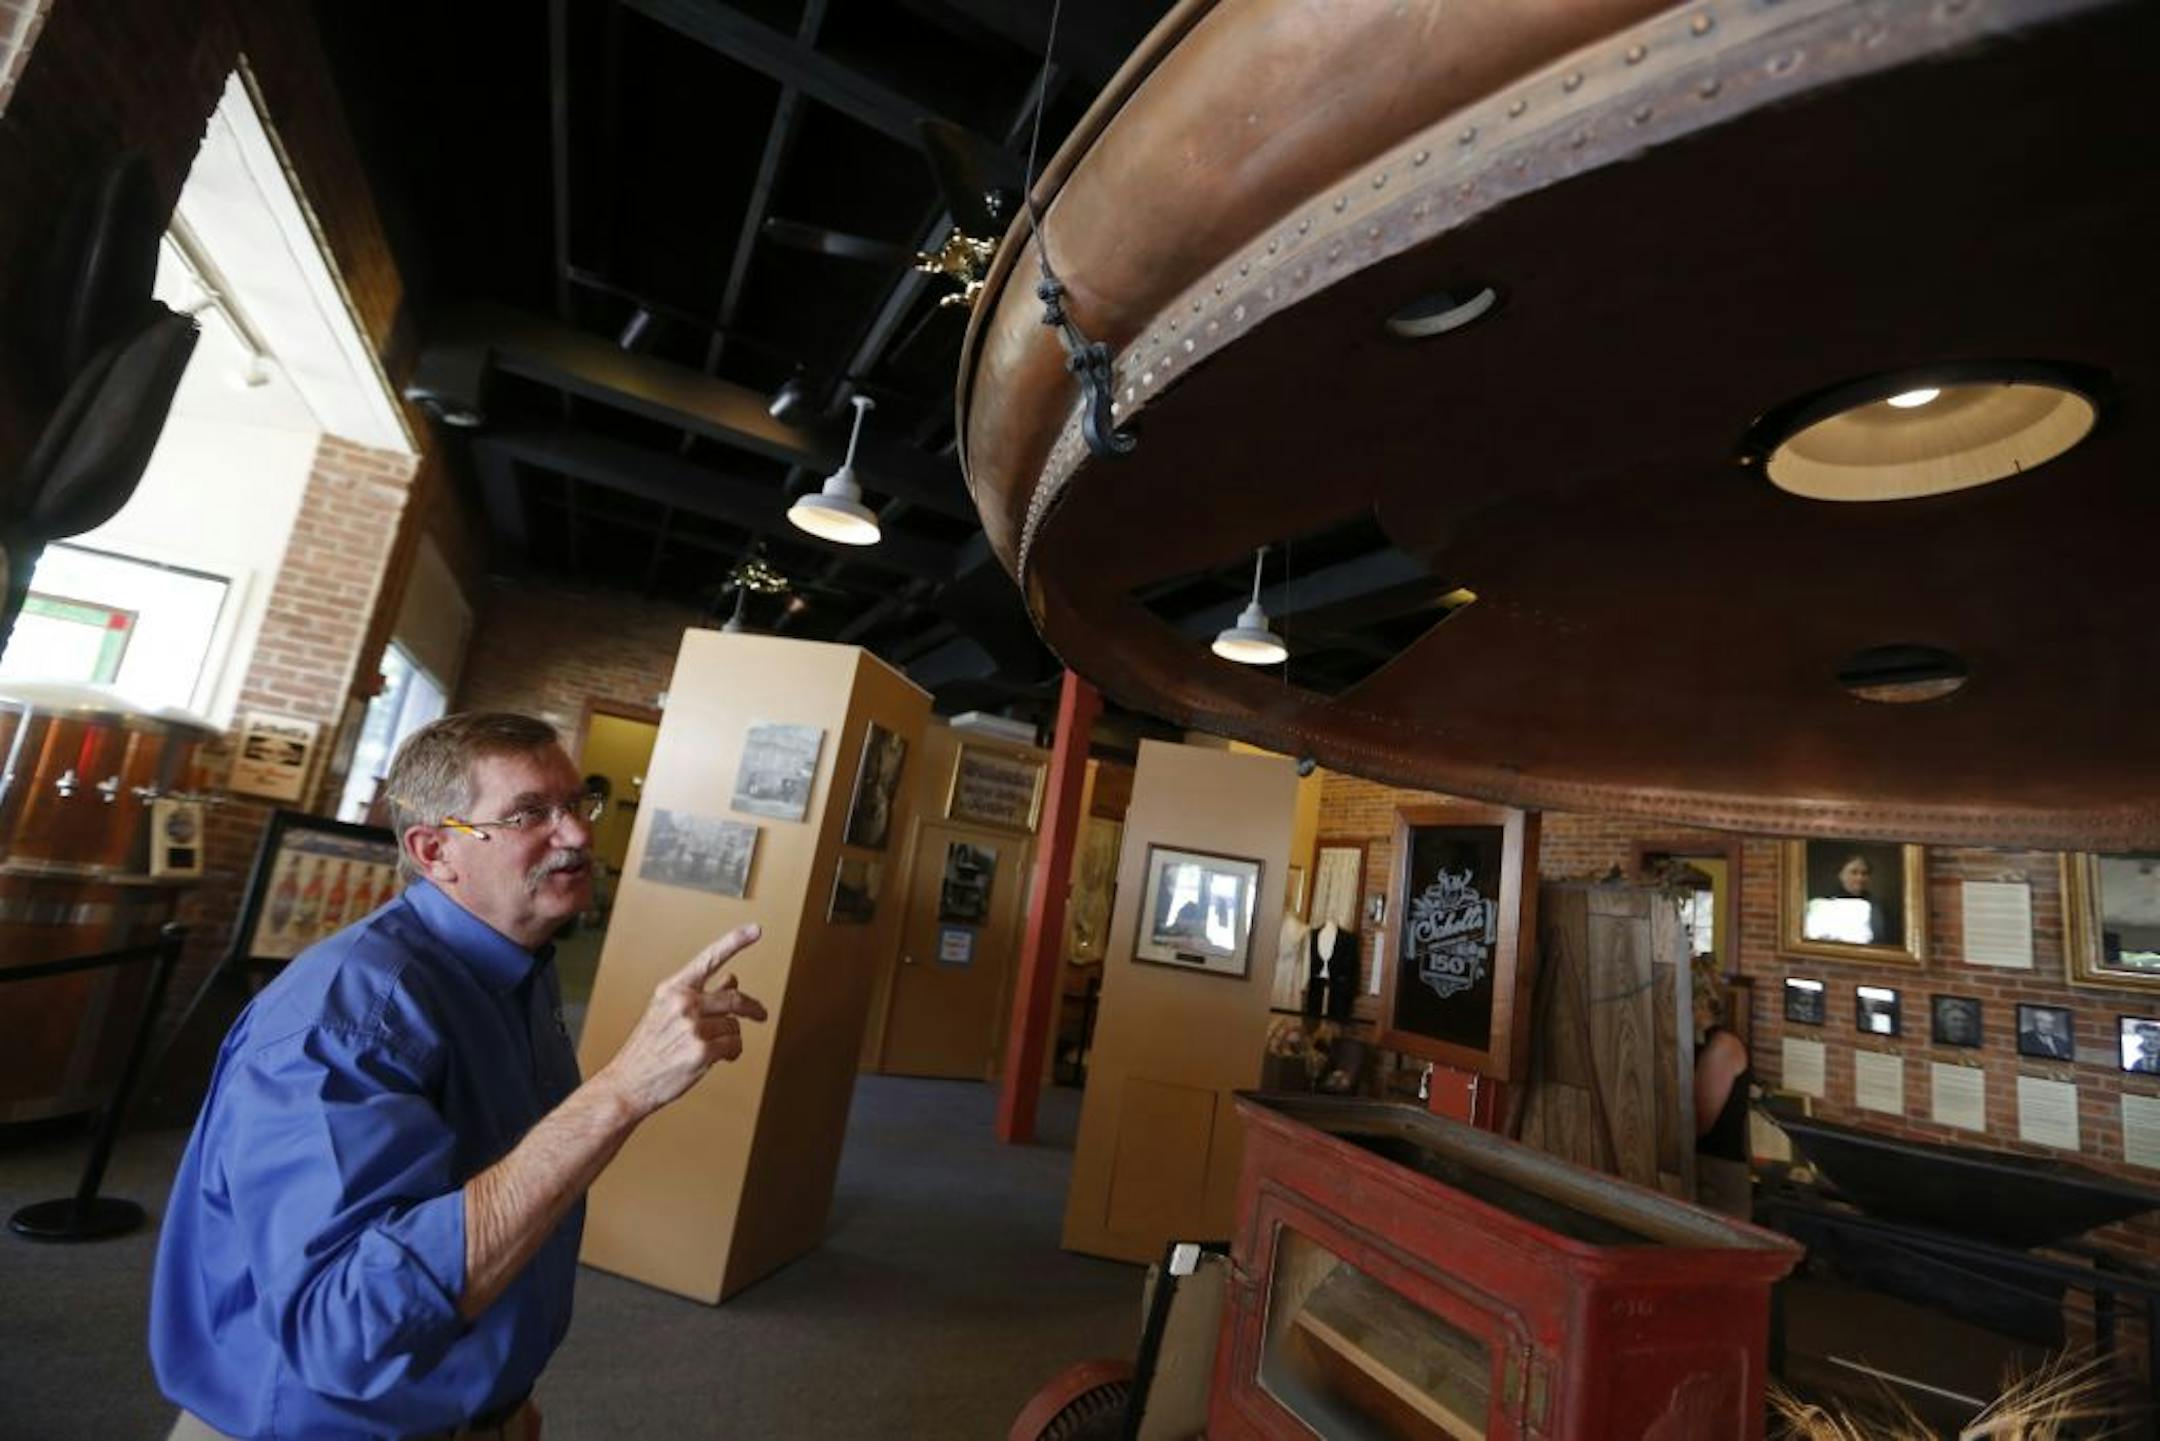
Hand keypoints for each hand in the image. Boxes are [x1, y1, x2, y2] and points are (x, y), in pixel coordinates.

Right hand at [598, 924, 768, 1119]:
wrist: (628, 1082)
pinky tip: (718, 1058)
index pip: (710, 958)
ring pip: (734, 1026)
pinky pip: (734, 1046)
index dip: (735, 941)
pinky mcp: (703, 1051)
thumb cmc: (647, 1048)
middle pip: (734, 998)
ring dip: (731, 1038)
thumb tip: (731, 980)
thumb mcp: (666, 1011)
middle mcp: (683, 1003)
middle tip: (760, 1013)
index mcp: (673, 989)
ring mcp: (693, 1027)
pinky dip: (732, 1053)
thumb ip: (700, 993)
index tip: (755, 930)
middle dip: (752, 1008)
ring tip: (713, 1047)